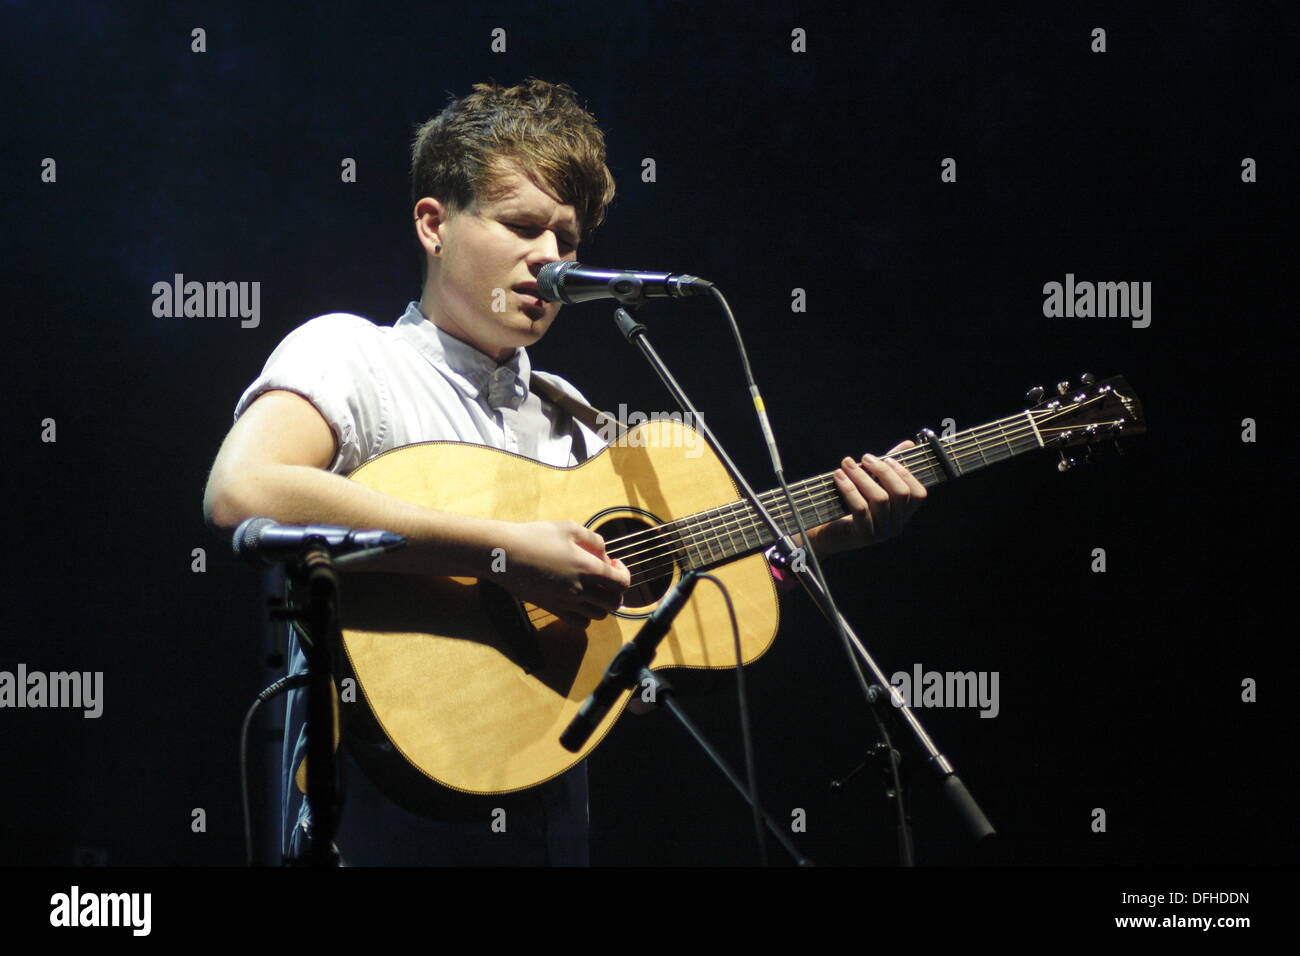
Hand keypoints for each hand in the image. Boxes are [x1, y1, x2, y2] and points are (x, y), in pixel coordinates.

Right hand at [496, 520, 629, 626]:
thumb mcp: (569, 528)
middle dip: (615, 590)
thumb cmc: (535, 536)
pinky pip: (579, 623)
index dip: (624, 573)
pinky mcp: (553, 609)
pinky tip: (578, 601)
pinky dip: (585, 616)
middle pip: (614, 603)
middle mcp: (580, 590)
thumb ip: (594, 540)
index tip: (615, 564)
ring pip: (599, 616)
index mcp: (587, 568)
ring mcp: (566, 603)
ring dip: (601, 603)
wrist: (504, 554)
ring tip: (592, 589)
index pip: (622, 582)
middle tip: (605, 578)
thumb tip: (605, 556)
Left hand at [808, 440, 926, 557]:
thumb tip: (908, 444)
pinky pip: (860, 508)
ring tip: (847, 463)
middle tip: (865, 458)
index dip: (906, 473)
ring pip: (880, 499)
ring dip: (862, 476)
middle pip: (900, 493)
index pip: (918, 494)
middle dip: (883, 471)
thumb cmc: (850, 505)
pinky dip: (849, 488)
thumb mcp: (871, 484)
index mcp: (902, 513)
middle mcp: (896, 524)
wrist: (826, 533)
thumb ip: (889, 466)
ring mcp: (881, 532)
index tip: (887, 458)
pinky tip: (838, 476)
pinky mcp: (863, 536)